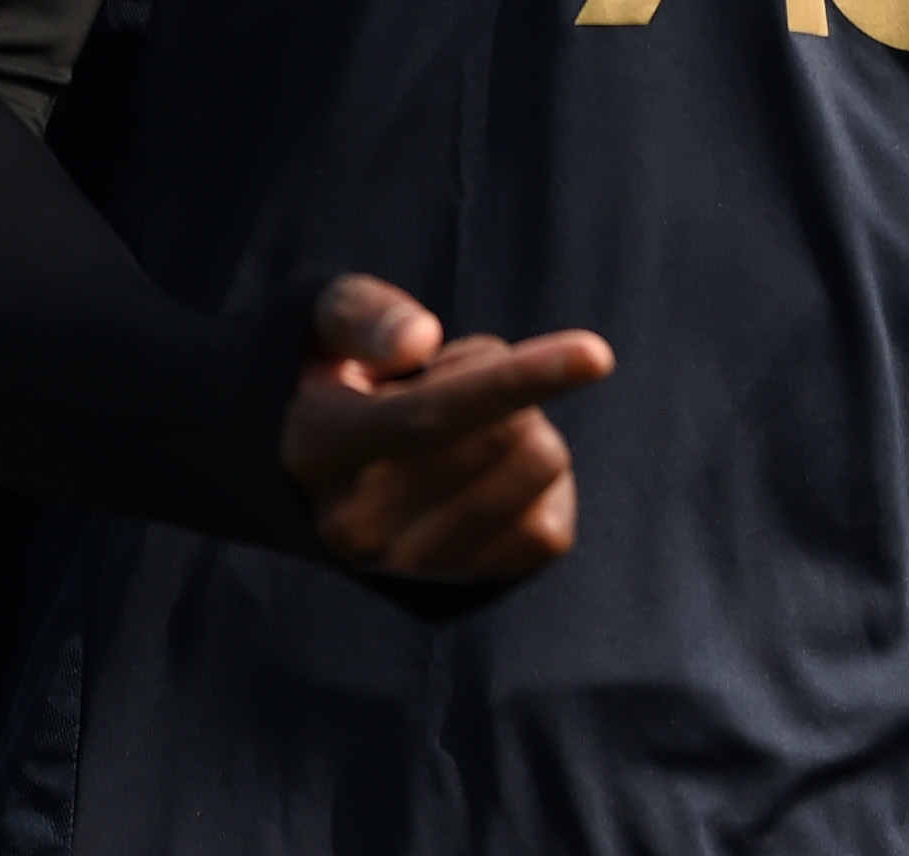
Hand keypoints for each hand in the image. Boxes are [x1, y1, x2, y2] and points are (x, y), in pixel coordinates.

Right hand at [278, 273, 615, 581]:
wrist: (310, 485)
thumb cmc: (335, 380)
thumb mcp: (322, 326)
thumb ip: (362, 315)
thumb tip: (419, 339)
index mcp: (317, 449)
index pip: (431, 418)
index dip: (519, 380)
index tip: (597, 354)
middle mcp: (355, 525)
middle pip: (507, 432)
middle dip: (504, 378)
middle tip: (451, 384)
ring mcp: (406, 569)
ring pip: (539, 467)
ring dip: (527, 426)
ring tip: (466, 430)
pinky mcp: (457, 592)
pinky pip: (551, 526)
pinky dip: (542, 483)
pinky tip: (490, 473)